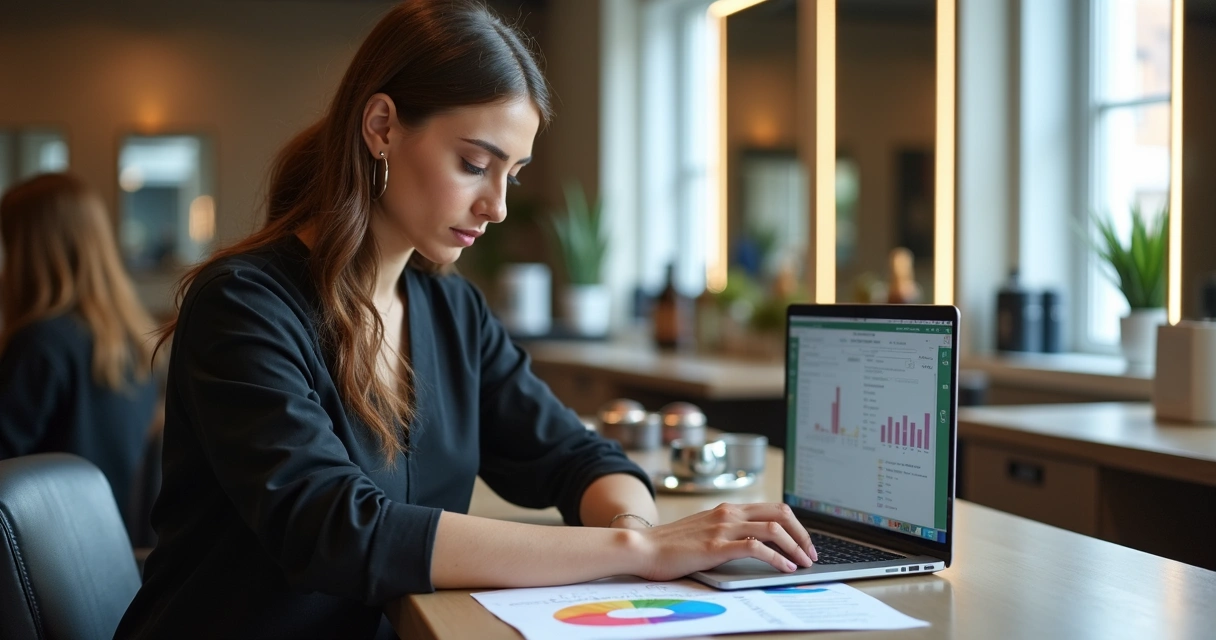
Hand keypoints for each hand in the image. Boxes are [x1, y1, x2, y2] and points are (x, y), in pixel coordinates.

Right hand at [629, 503, 817, 580]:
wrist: (643, 548)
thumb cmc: (671, 545)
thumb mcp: (705, 531)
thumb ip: (728, 532)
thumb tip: (757, 544)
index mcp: (728, 509)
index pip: (774, 508)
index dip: (796, 526)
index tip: (804, 545)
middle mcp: (729, 513)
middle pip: (781, 514)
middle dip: (803, 534)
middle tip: (810, 554)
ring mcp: (723, 527)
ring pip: (774, 529)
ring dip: (795, 547)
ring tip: (803, 563)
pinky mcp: (716, 546)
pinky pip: (756, 547)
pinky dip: (777, 558)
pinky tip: (784, 569)